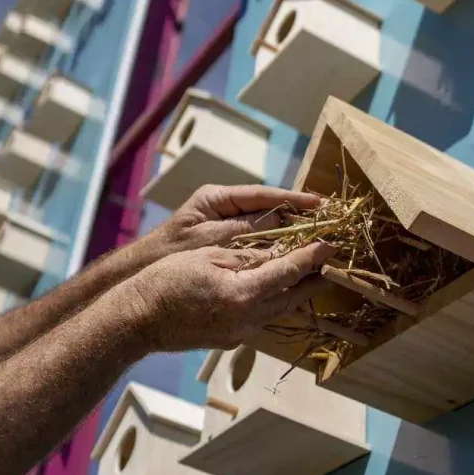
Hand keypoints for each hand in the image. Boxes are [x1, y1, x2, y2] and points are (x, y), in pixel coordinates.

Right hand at [126, 241, 331, 351]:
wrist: (137, 319)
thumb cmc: (166, 280)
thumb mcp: (208, 256)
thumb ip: (246, 256)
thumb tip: (278, 252)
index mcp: (242, 293)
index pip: (288, 272)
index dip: (311, 257)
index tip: (329, 244)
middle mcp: (246, 319)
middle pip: (291, 296)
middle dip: (312, 278)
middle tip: (330, 261)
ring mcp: (239, 334)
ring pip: (279, 310)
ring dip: (296, 292)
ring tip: (310, 275)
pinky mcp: (230, 341)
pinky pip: (261, 319)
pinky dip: (274, 302)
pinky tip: (275, 292)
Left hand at [154, 184, 321, 254]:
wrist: (145, 280)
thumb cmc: (170, 252)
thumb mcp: (208, 238)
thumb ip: (243, 229)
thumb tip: (281, 221)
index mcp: (217, 197)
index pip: (263, 194)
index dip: (293, 199)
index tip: (319, 204)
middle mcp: (224, 208)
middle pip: (269, 209)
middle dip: (297, 217)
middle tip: (327, 223)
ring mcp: (226, 228)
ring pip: (267, 230)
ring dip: (290, 237)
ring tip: (318, 242)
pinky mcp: (226, 249)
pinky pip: (258, 248)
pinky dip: (274, 254)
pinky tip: (293, 263)